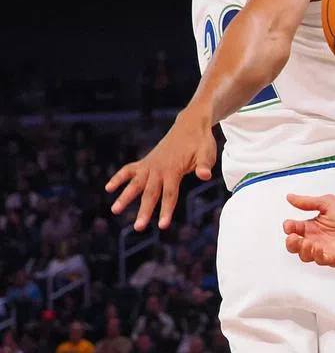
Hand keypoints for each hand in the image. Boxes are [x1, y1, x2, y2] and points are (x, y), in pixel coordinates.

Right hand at [105, 110, 215, 230]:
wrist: (190, 125)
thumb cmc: (200, 142)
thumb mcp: (207, 153)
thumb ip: (204, 165)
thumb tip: (205, 176)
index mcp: (174, 169)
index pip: (169, 193)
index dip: (166, 210)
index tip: (162, 226)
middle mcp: (159, 168)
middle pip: (150, 192)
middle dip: (144, 210)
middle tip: (137, 228)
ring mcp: (150, 165)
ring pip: (135, 183)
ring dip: (125, 196)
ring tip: (115, 211)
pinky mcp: (146, 162)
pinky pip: (129, 169)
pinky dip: (119, 177)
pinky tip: (109, 188)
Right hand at [283, 194, 334, 266]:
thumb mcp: (327, 203)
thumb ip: (308, 202)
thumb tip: (289, 197)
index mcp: (311, 226)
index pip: (294, 229)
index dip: (289, 228)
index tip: (288, 224)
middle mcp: (314, 239)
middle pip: (295, 247)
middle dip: (291, 243)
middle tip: (292, 238)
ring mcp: (323, 250)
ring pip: (305, 256)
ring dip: (302, 250)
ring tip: (306, 242)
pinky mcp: (334, 257)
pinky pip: (321, 260)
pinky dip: (316, 255)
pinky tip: (317, 248)